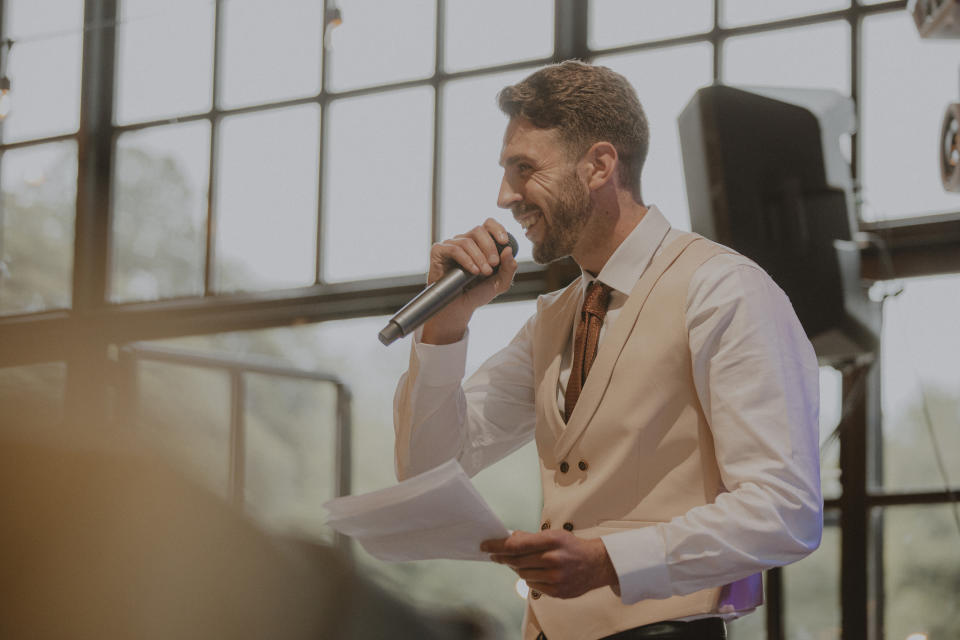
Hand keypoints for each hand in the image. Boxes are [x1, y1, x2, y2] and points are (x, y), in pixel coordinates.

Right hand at [421, 218, 517, 344]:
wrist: (459, 308)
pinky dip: (466, 260)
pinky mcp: (439, 251)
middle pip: (479, 230)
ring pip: (467, 241)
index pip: (488, 224)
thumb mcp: (500, 283)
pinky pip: (454, 249)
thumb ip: (509, 268)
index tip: (505, 242)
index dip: (497, 228)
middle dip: (490, 247)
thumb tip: (508, 249)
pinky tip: (473, 271)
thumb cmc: (477, 293)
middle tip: (494, 264)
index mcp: (480, 243)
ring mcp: (451, 245)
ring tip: (483, 273)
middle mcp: (465, 241)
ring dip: (479, 257)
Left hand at [481, 530, 619, 599]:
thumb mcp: (554, 535)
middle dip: (503, 557)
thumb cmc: (572, 547)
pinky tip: (535, 572)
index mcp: (552, 541)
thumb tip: (509, 538)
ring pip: (523, 574)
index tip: (486, 546)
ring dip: (518, 568)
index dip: (498, 546)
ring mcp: (555, 577)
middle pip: (517, 561)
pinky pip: (532, 585)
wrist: (596, 565)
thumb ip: (531, 538)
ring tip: (521, 562)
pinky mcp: (557, 591)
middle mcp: (553, 559)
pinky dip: (530, 578)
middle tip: (495, 555)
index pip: (517, 545)